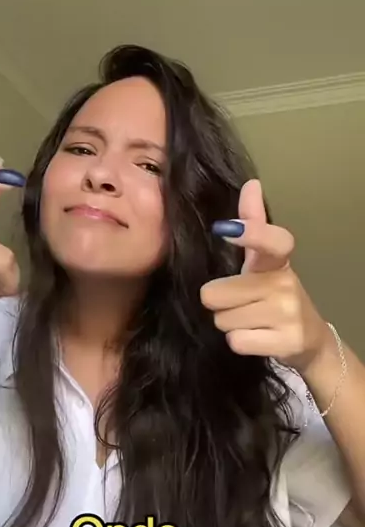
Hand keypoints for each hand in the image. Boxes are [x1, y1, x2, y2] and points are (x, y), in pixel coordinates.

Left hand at [200, 179, 329, 373]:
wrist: (310, 340)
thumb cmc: (276, 296)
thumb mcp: (265, 262)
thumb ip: (254, 224)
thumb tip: (251, 183)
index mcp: (277, 261)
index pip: (270, 241)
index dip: (250, 233)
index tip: (225, 228)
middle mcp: (285, 284)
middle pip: (216, 294)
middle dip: (220, 304)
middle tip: (240, 304)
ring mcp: (288, 313)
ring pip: (223, 320)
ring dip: (228, 324)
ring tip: (250, 321)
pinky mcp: (286, 341)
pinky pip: (236, 341)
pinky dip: (239, 343)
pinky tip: (255, 338)